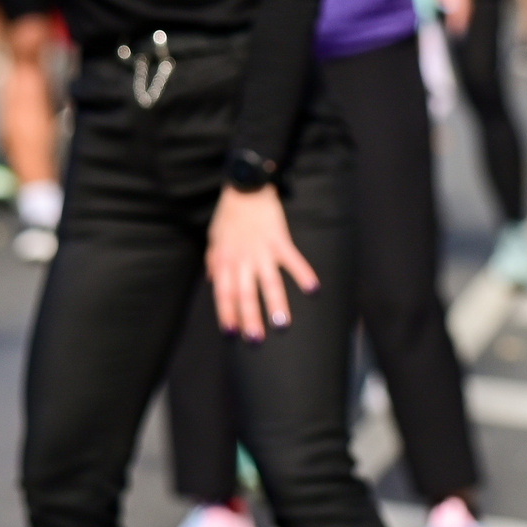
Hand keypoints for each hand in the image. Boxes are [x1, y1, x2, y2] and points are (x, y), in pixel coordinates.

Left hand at [205, 184, 318, 340]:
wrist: (245, 186)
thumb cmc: (229, 214)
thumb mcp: (214, 237)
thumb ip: (214, 260)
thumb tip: (213, 282)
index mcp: (225, 259)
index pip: (223, 293)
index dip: (226, 314)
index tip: (231, 334)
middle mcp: (242, 258)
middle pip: (245, 293)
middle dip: (250, 318)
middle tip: (256, 340)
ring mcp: (261, 250)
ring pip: (268, 281)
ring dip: (275, 304)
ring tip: (281, 324)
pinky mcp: (279, 239)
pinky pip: (292, 258)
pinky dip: (302, 272)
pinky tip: (312, 288)